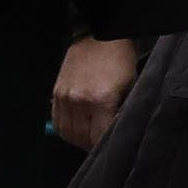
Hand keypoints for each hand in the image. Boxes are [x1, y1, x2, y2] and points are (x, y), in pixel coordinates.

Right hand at [48, 33, 140, 149]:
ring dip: (78, 140)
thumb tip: (117, 132)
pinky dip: (66, 130)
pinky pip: (57, 121)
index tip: (111, 150)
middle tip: (101, 146)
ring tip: (88, 139)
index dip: (105, 147)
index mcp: (100, 100)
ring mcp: (64, 98)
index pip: (99, 136)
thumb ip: (122, 110)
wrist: (97, 36)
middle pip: (81, 138)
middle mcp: (78, 101)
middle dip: (91, 145)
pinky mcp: (56, 93)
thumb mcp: (130, 84)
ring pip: (67, 132)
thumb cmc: (119, 59)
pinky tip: (76, 129)